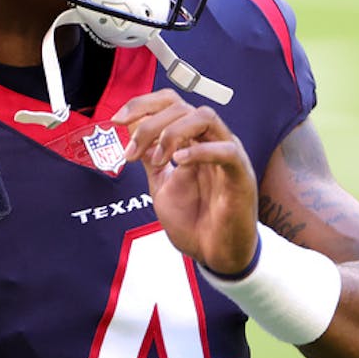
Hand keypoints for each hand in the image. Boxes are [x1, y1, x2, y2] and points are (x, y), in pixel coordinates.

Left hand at [111, 90, 257, 273]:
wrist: (213, 254)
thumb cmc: (194, 221)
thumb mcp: (162, 185)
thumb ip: (151, 158)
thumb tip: (132, 133)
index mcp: (193, 140)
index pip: (171, 103)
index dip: (142, 104)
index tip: (117, 121)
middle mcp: (212, 141)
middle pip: (182, 107)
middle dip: (149, 125)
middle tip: (131, 153)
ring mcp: (228, 155)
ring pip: (205, 117)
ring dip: (173, 133)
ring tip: (158, 159)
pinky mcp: (241, 175)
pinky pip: (226, 151)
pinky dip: (200, 152)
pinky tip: (179, 162)